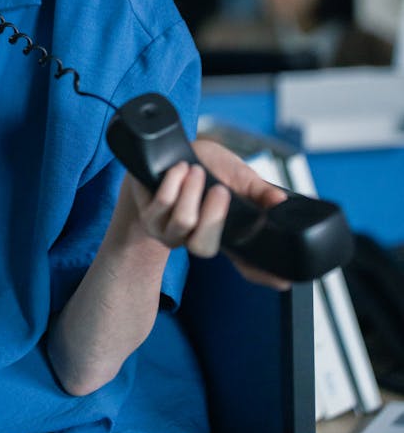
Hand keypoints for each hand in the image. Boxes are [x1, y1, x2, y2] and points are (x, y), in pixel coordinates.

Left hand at [127, 137, 289, 289]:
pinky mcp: (149, 216)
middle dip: (213, 215)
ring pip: (182, 222)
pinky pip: (162, 204)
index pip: (245, 264)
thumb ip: (259, 191)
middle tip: (220, 189)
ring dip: (191, 191)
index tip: (282, 280)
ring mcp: (170, 232)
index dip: (262, 274)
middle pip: (203, 247)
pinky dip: (173, 182)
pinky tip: (180, 168)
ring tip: (195, 170)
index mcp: (224, 234)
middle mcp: (196, 239)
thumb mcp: (238, 176)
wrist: (170, 153)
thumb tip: (281, 201)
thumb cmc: (208, 167)